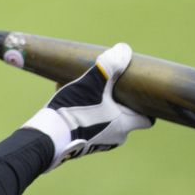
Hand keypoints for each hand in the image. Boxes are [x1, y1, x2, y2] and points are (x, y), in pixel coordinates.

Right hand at [22, 43, 154, 169]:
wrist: (48, 139)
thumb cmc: (75, 112)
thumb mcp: (92, 84)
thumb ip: (109, 66)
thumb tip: (124, 50)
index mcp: (124, 125)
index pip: (147, 120)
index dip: (146, 105)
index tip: (139, 92)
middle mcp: (115, 138)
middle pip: (124, 117)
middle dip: (117, 100)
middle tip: (108, 85)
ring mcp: (98, 142)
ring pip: (105, 119)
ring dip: (98, 104)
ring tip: (83, 88)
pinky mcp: (82, 144)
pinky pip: (89, 124)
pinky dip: (85, 112)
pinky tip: (69, 98)